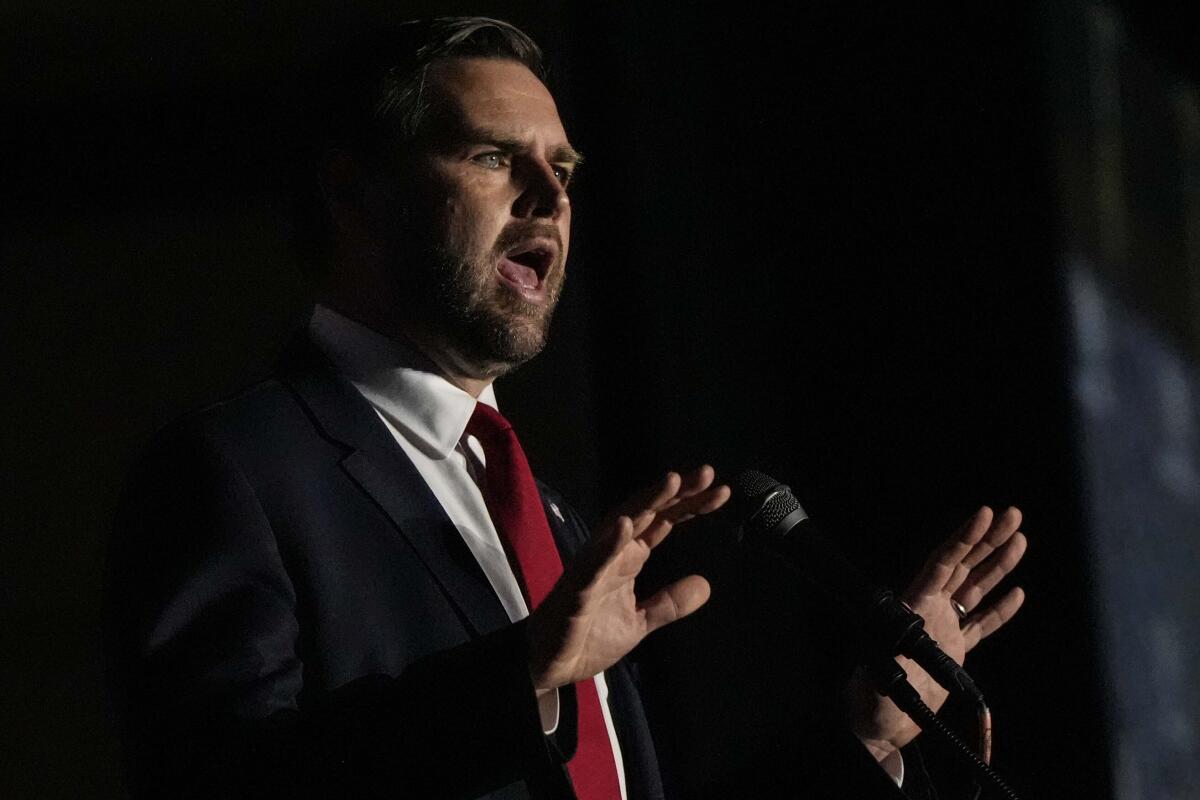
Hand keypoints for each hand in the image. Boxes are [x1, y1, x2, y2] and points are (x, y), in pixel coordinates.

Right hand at [526, 466, 730, 690]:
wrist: (551, 665)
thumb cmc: (588, 637)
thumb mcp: (641, 623)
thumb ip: (670, 603)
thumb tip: (705, 585)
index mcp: (629, 557)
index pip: (663, 521)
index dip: (690, 504)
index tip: (722, 491)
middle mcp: (613, 552)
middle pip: (648, 512)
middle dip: (676, 492)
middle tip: (708, 473)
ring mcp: (595, 565)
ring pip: (621, 523)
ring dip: (646, 502)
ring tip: (672, 481)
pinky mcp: (578, 587)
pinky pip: (594, 560)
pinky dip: (610, 541)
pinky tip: (626, 525)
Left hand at [851, 506, 1027, 764]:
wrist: (879, 727)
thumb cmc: (869, 702)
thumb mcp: (875, 678)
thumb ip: (889, 662)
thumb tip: (900, 648)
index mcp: (913, 607)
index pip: (942, 564)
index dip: (963, 539)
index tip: (983, 515)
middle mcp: (929, 610)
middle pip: (963, 567)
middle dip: (988, 540)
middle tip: (1013, 514)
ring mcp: (943, 628)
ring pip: (975, 589)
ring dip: (998, 565)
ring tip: (1020, 540)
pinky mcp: (954, 651)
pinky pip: (982, 624)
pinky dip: (1000, 608)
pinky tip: (1017, 592)